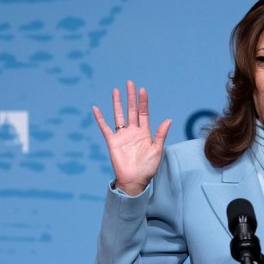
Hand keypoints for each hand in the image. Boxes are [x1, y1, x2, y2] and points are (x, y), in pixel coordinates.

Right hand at [93, 80, 171, 195]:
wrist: (135, 180)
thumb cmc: (148, 168)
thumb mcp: (157, 150)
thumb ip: (160, 134)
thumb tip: (168, 119)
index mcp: (145, 133)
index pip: (143, 113)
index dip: (142, 102)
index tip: (142, 90)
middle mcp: (133, 132)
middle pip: (131, 110)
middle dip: (131, 97)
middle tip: (130, 83)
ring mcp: (122, 136)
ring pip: (119, 116)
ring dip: (117, 103)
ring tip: (116, 90)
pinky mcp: (112, 142)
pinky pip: (105, 128)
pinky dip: (100, 118)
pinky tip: (96, 108)